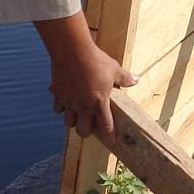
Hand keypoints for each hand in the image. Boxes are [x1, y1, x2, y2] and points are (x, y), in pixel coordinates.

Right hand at [35, 14, 136, 138]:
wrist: (72, 50)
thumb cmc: (95, 60)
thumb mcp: (114, 69)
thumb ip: (124, 78)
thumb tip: (136, 80)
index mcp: (99, 103)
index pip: (106, 127)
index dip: (109, 137)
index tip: (111, 143)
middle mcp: (83, 106)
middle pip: (83, 131)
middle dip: (87, 132)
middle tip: (90, 126)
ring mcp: (69, 102)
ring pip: (68, 122)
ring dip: (73, 121)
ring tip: (77, 115)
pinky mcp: (58, 94)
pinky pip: (57, 108)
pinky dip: (61, 108)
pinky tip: (65, 102)